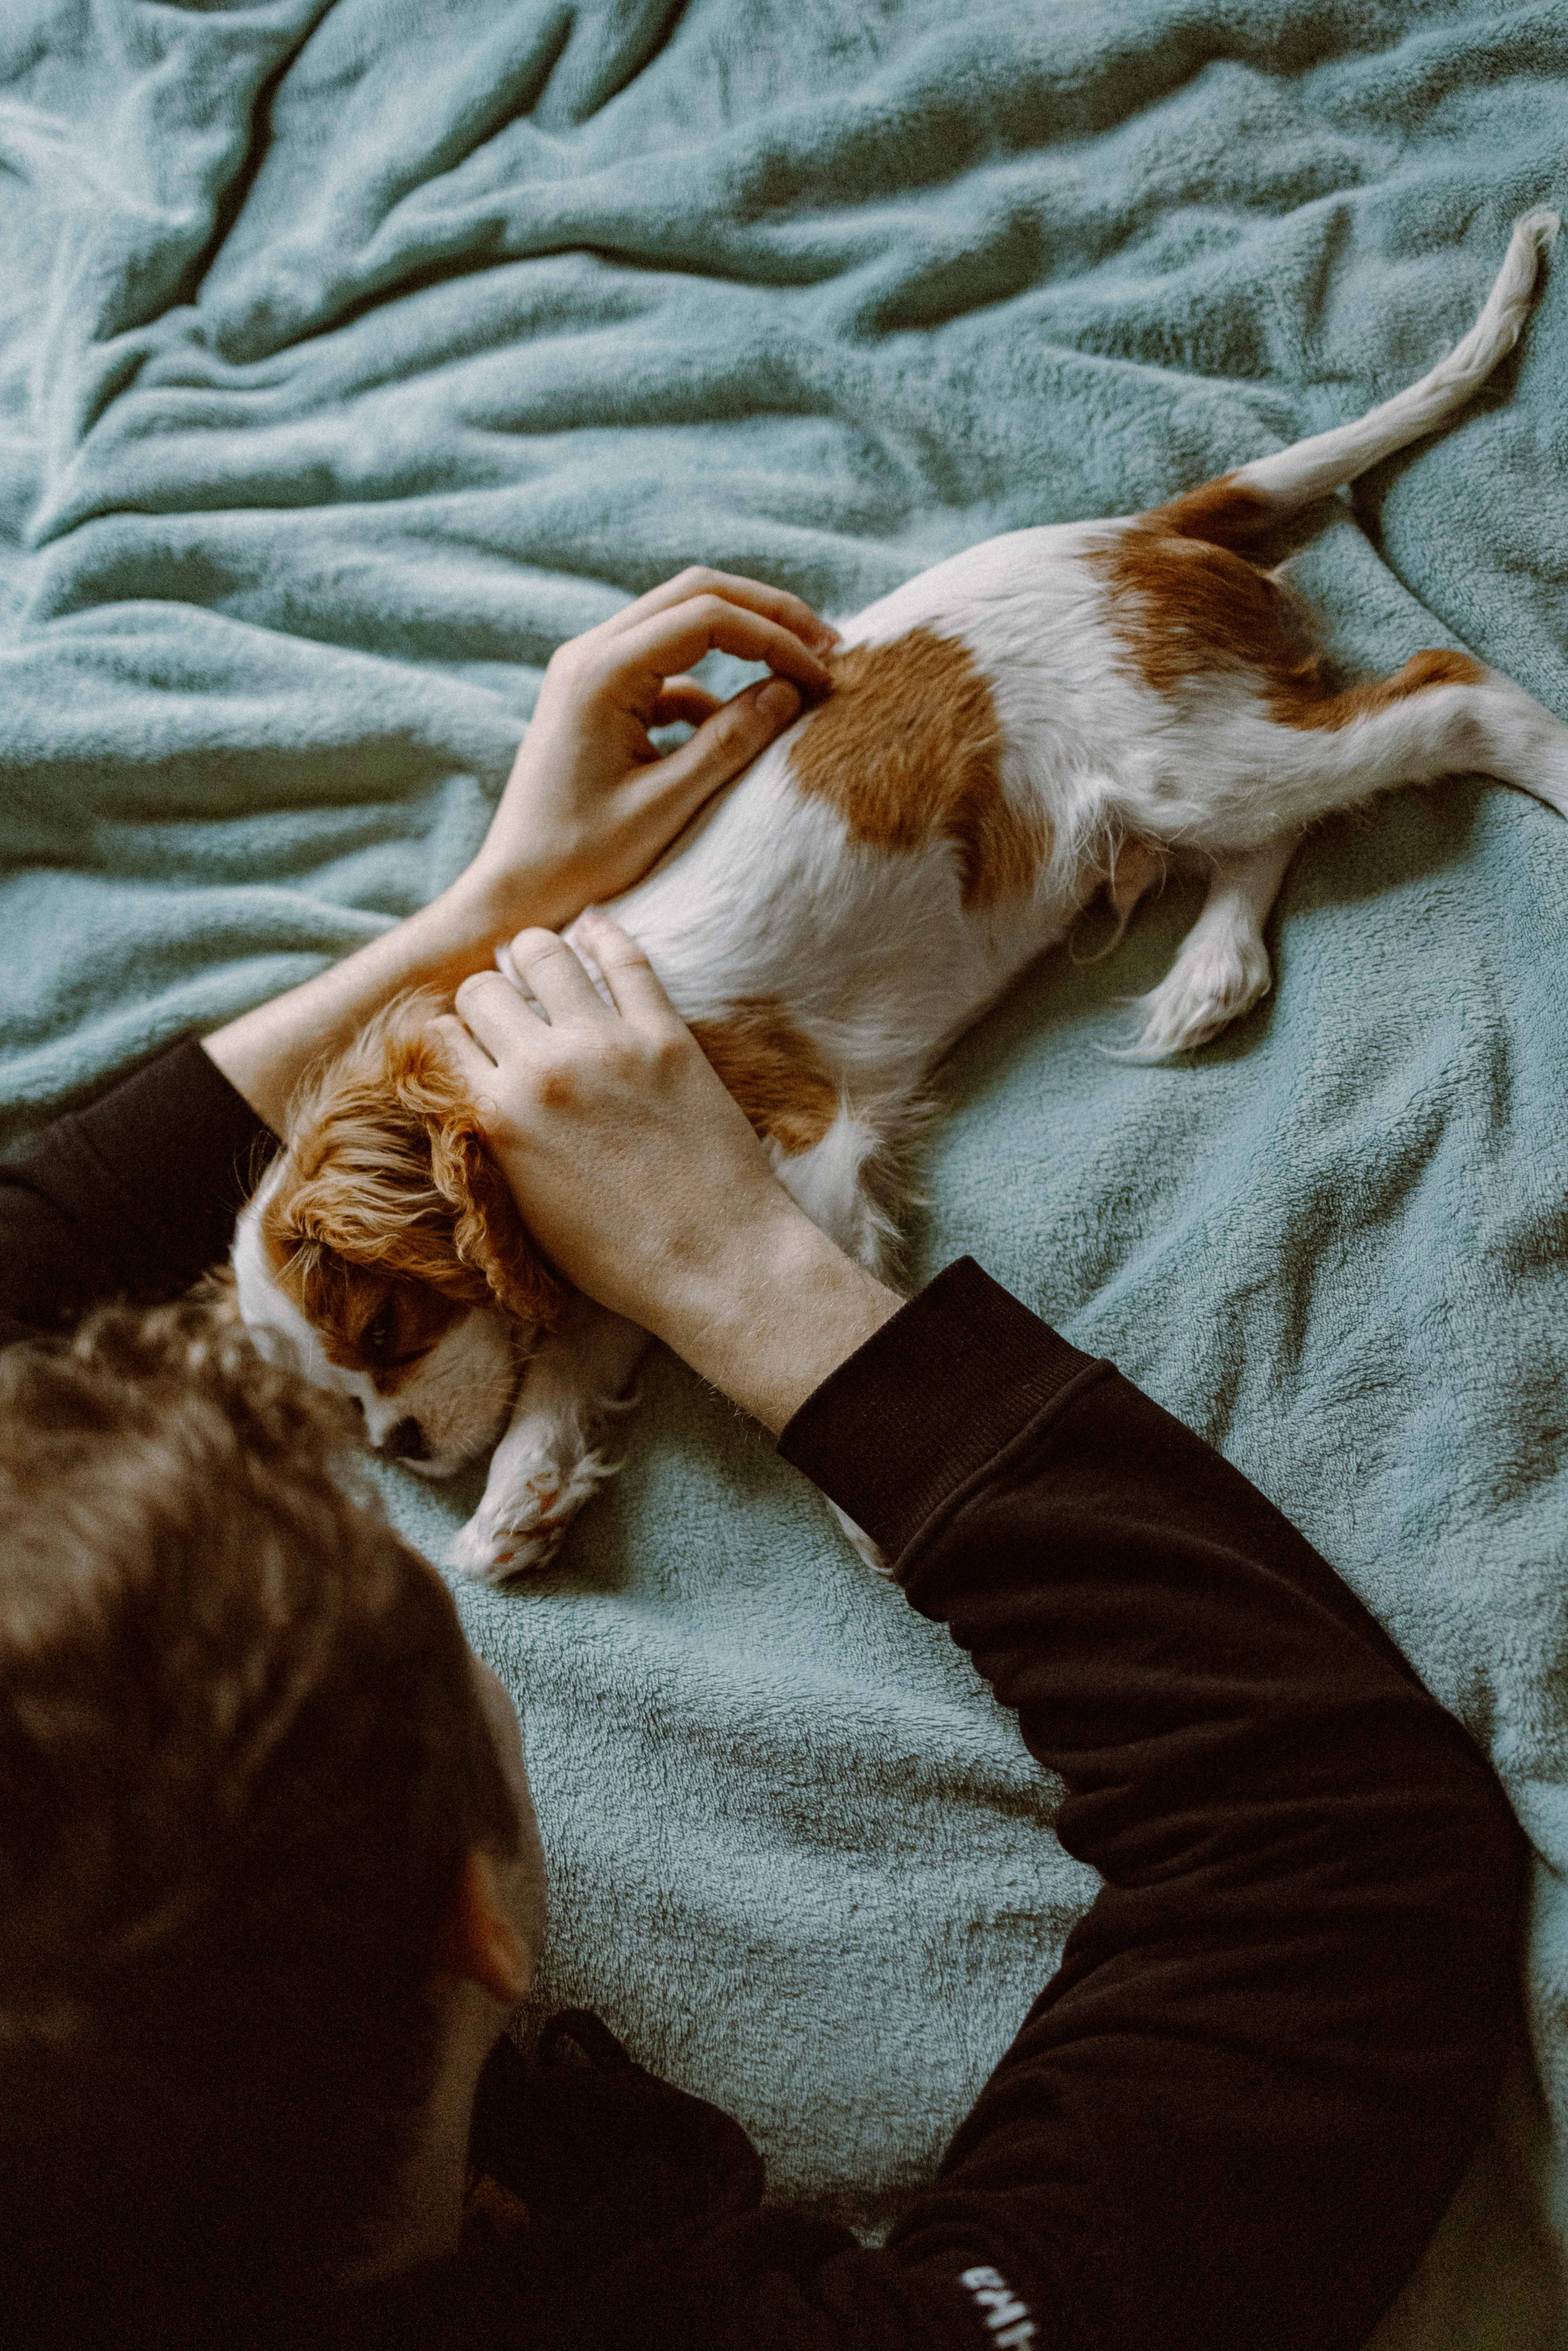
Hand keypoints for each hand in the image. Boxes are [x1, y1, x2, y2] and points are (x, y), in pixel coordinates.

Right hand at [434, 914, 899, 1431]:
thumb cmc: (618, 1259)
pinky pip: (626, 959)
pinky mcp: (667, 1036)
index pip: (444, 1038)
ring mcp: (607, 1045)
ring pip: (544, 953)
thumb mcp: (524, 1210)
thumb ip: (492, 1141)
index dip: (451, 1036)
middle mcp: (543, 1069)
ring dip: (533, 956)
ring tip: (540, 967)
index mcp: (497, 1117)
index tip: (466, 1039)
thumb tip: (476, 1091)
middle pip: (484, 989)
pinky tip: (594, 932)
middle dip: (486, 996)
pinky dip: (603, 936)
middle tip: (505, 1010)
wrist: (716, 1263)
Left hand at [459, 568, 836, 932]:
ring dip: (744, 640)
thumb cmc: (579, 862)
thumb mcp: (665, 807)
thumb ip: (729, 744)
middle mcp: (589, 654)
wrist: (513, 892)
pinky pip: (667, 666)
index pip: (708, 616)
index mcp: (600, 673)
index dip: (776, 637)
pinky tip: (745, 722)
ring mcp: (589, 670)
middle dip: (768, 615)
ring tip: (799, 679)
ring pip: (682, 620)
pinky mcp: (597, 696)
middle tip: (828, 649)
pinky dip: (713, 684)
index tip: (825, 676)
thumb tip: (789, 692)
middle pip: (696, 594)